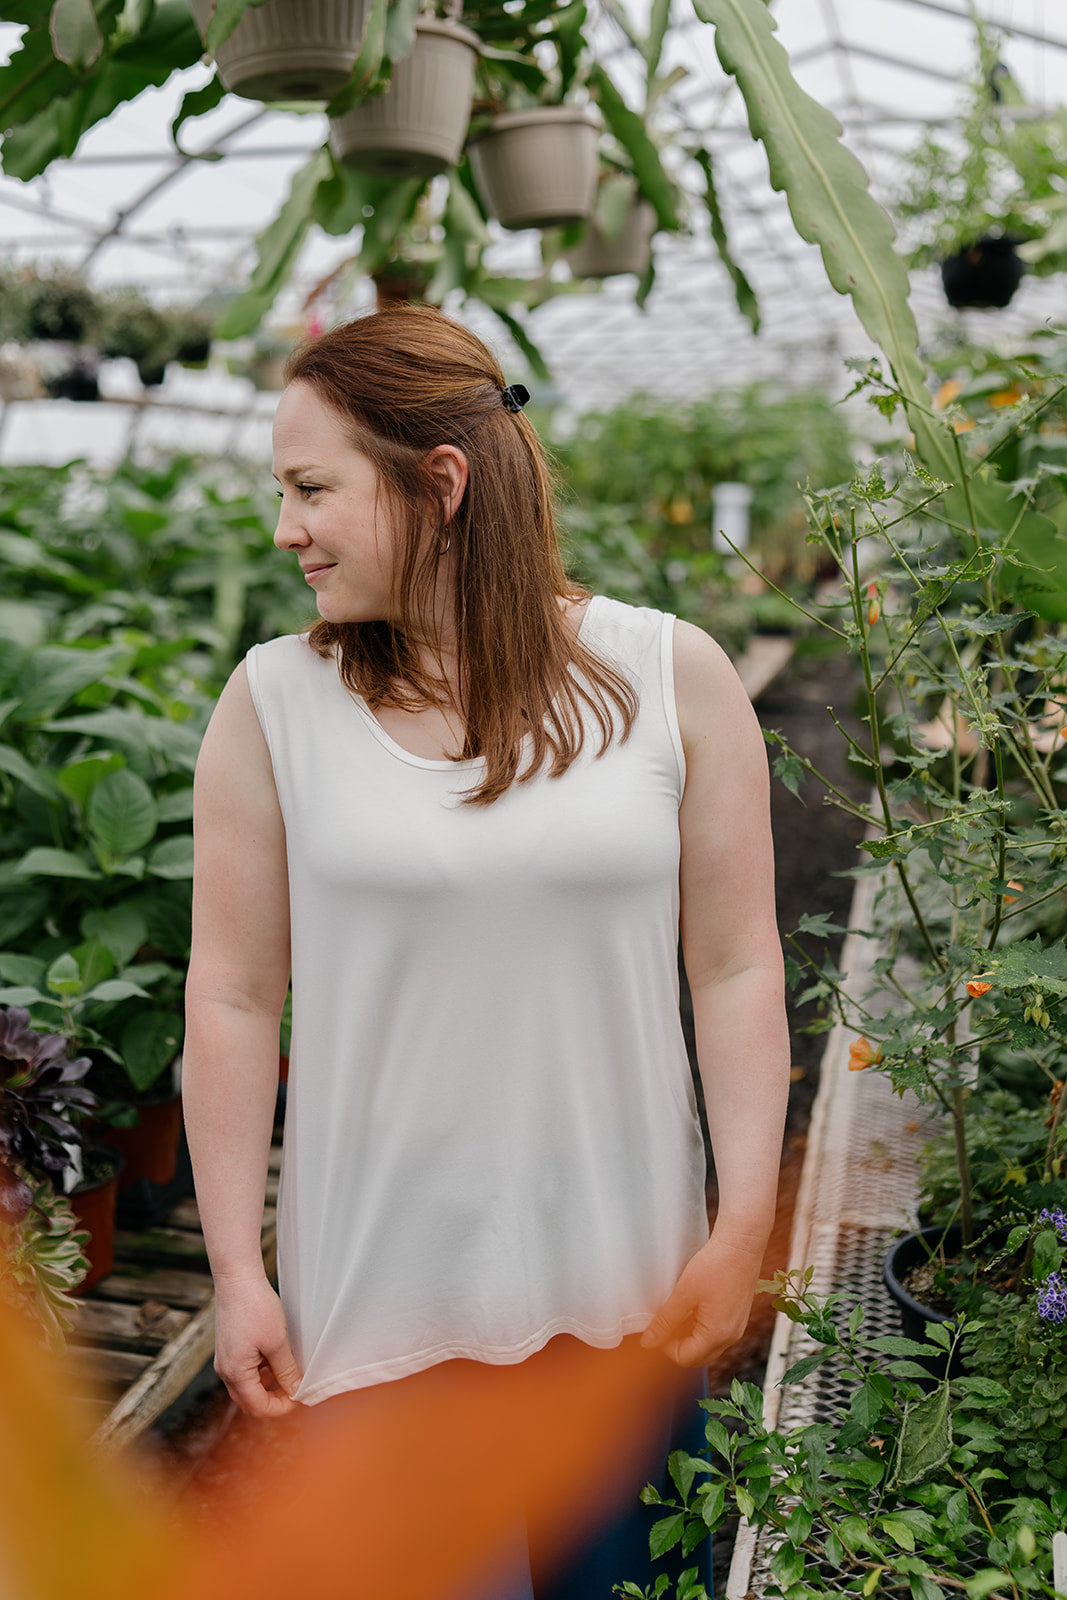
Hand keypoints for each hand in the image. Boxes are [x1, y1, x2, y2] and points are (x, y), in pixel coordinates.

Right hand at [213, 1274, 302, 1416]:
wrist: (237, 1279)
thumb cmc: (255, 1307)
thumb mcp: (277, 1342)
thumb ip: (287, 1370)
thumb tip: (296, 1390)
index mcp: (235, 1373)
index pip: (258, 1407)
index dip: (281, 1408)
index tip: (300, 1397)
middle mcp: (226, 1371)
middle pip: (250, 1401)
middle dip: (274, 1400)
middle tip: (296, 1390)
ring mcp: (225, 1360)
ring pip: (248, 1386)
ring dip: (268, 1385)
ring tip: (290, 1372)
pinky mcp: (229, 1349)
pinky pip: (245, 1371)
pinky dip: (261, 1372)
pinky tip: (277, 1358)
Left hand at [639, 1226, 767, 1367]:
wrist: (741, 1245)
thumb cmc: (714, 1266)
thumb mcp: (683, 1294)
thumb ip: (665, 1322)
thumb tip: (648, 1343)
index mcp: (717, 1335)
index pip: (685, 1358)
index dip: (665, 1347)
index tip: (656, 1327)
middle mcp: (731, 1337)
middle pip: (697, 1356)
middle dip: (677, 1345)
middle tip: (664, 1322)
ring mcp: (737, 1328)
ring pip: (707, 1345)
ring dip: (689, 1336)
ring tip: (676, 1312)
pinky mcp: (738, 1317)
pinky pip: (716, 1333)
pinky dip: (701, 1328)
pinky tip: (692, 1307)